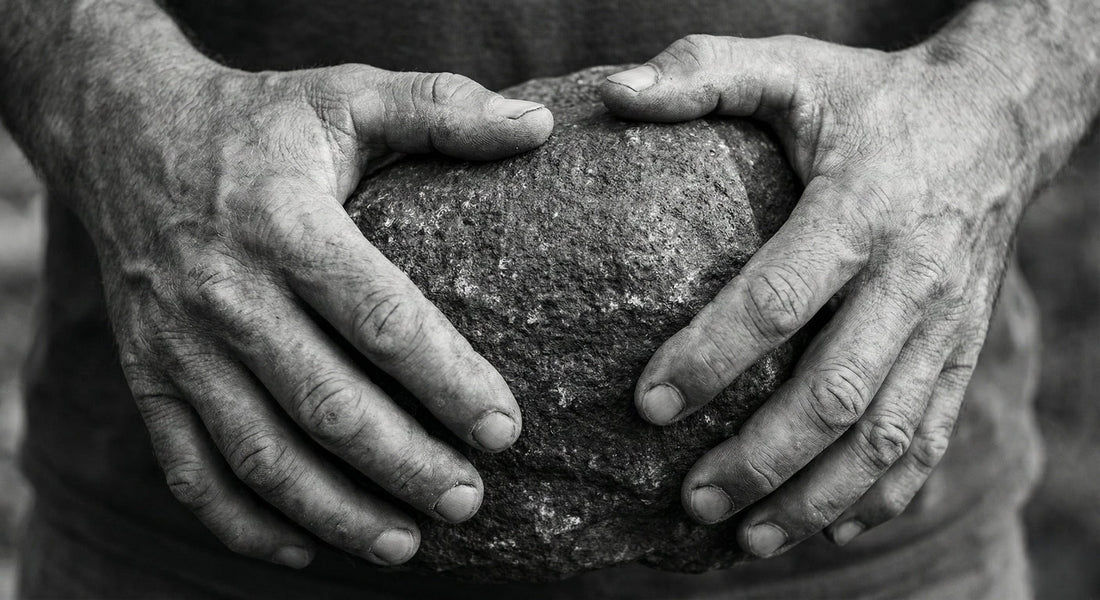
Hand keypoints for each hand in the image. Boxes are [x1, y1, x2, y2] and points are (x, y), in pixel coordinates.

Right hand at [81, 64, 551, 567]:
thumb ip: (444, 106)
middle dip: (403, 464)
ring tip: (406, 544)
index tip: (504, 430)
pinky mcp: (146, 377)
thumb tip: (539, 125)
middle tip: (469, 501)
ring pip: (260, 454)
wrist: (125, 134)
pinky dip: (242, 523)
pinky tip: (303, 549)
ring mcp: (178, 345)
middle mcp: (226, 292)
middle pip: (325, 403)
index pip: (379, 317)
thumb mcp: (350, 92)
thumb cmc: (261, 122)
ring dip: (334, 511)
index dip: (447, 379)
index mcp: (285, 222)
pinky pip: (189, 469)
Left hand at [602, 35, 1030, 555]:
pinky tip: (831, 530)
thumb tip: (616, 94)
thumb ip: (706, 73)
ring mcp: (946, 323)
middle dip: (762, 458)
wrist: (998, 118)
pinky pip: (930, 438)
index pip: (779, 298)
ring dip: (818, 498)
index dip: (711, 356)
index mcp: (861, 209)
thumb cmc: (873, 97)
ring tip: (747, 539)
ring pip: (887, 435)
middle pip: (837, 391)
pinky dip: (883, 495)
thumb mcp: (793, 66)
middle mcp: (911, 277)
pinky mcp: (963, 350)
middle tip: (690, 498)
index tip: (648, 405)